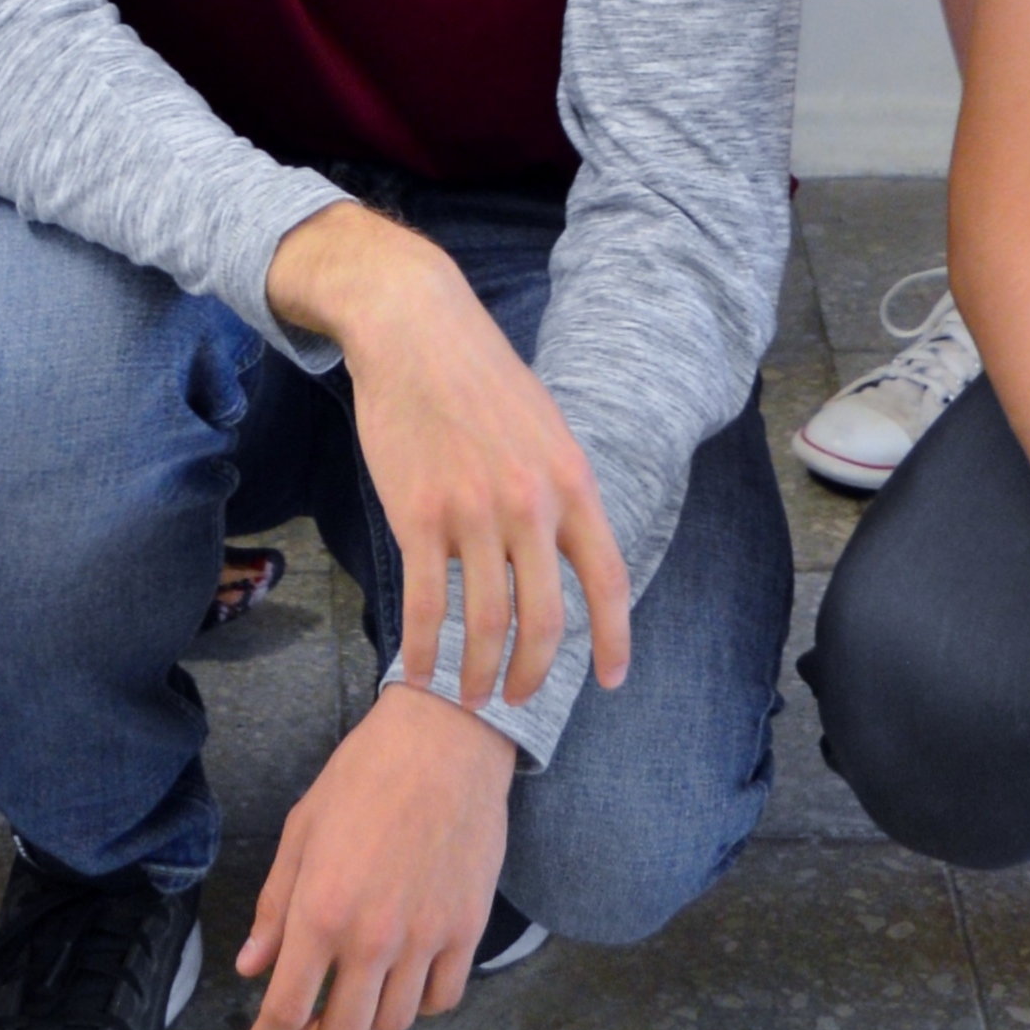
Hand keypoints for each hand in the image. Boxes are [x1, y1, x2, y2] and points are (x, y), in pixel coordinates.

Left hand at [238, 681, 515, 1029]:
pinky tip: (405, 979)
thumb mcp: (302, 830)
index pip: (287, 1007)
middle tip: (312, 1020)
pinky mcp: (467, 929)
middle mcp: (372, 937)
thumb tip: (252, 965)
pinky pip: (442, 998)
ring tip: (359, 995)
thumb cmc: (363, 776)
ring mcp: (425, 938)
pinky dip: (419, 1002)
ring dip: (369, 1021)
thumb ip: (276, 906)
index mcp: (321, 911)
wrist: (443, 742)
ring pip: (394, 1023)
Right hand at [270, 205, 632, 712]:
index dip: (614, 638)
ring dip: (479, 674)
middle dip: (533, 674)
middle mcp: (531, 503)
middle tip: (518, 700)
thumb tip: (565, 554)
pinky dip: (422, 646)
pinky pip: (426, 602)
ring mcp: (474, 510)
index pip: (608, 578)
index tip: (611, 680)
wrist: (416, 329)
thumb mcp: (545, 428)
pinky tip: (418, 667)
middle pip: (545, 619)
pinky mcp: (418, 513)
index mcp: (572, 481)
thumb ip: (559, 492)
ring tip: (469, 696)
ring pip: (486, 622)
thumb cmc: (480, 378)